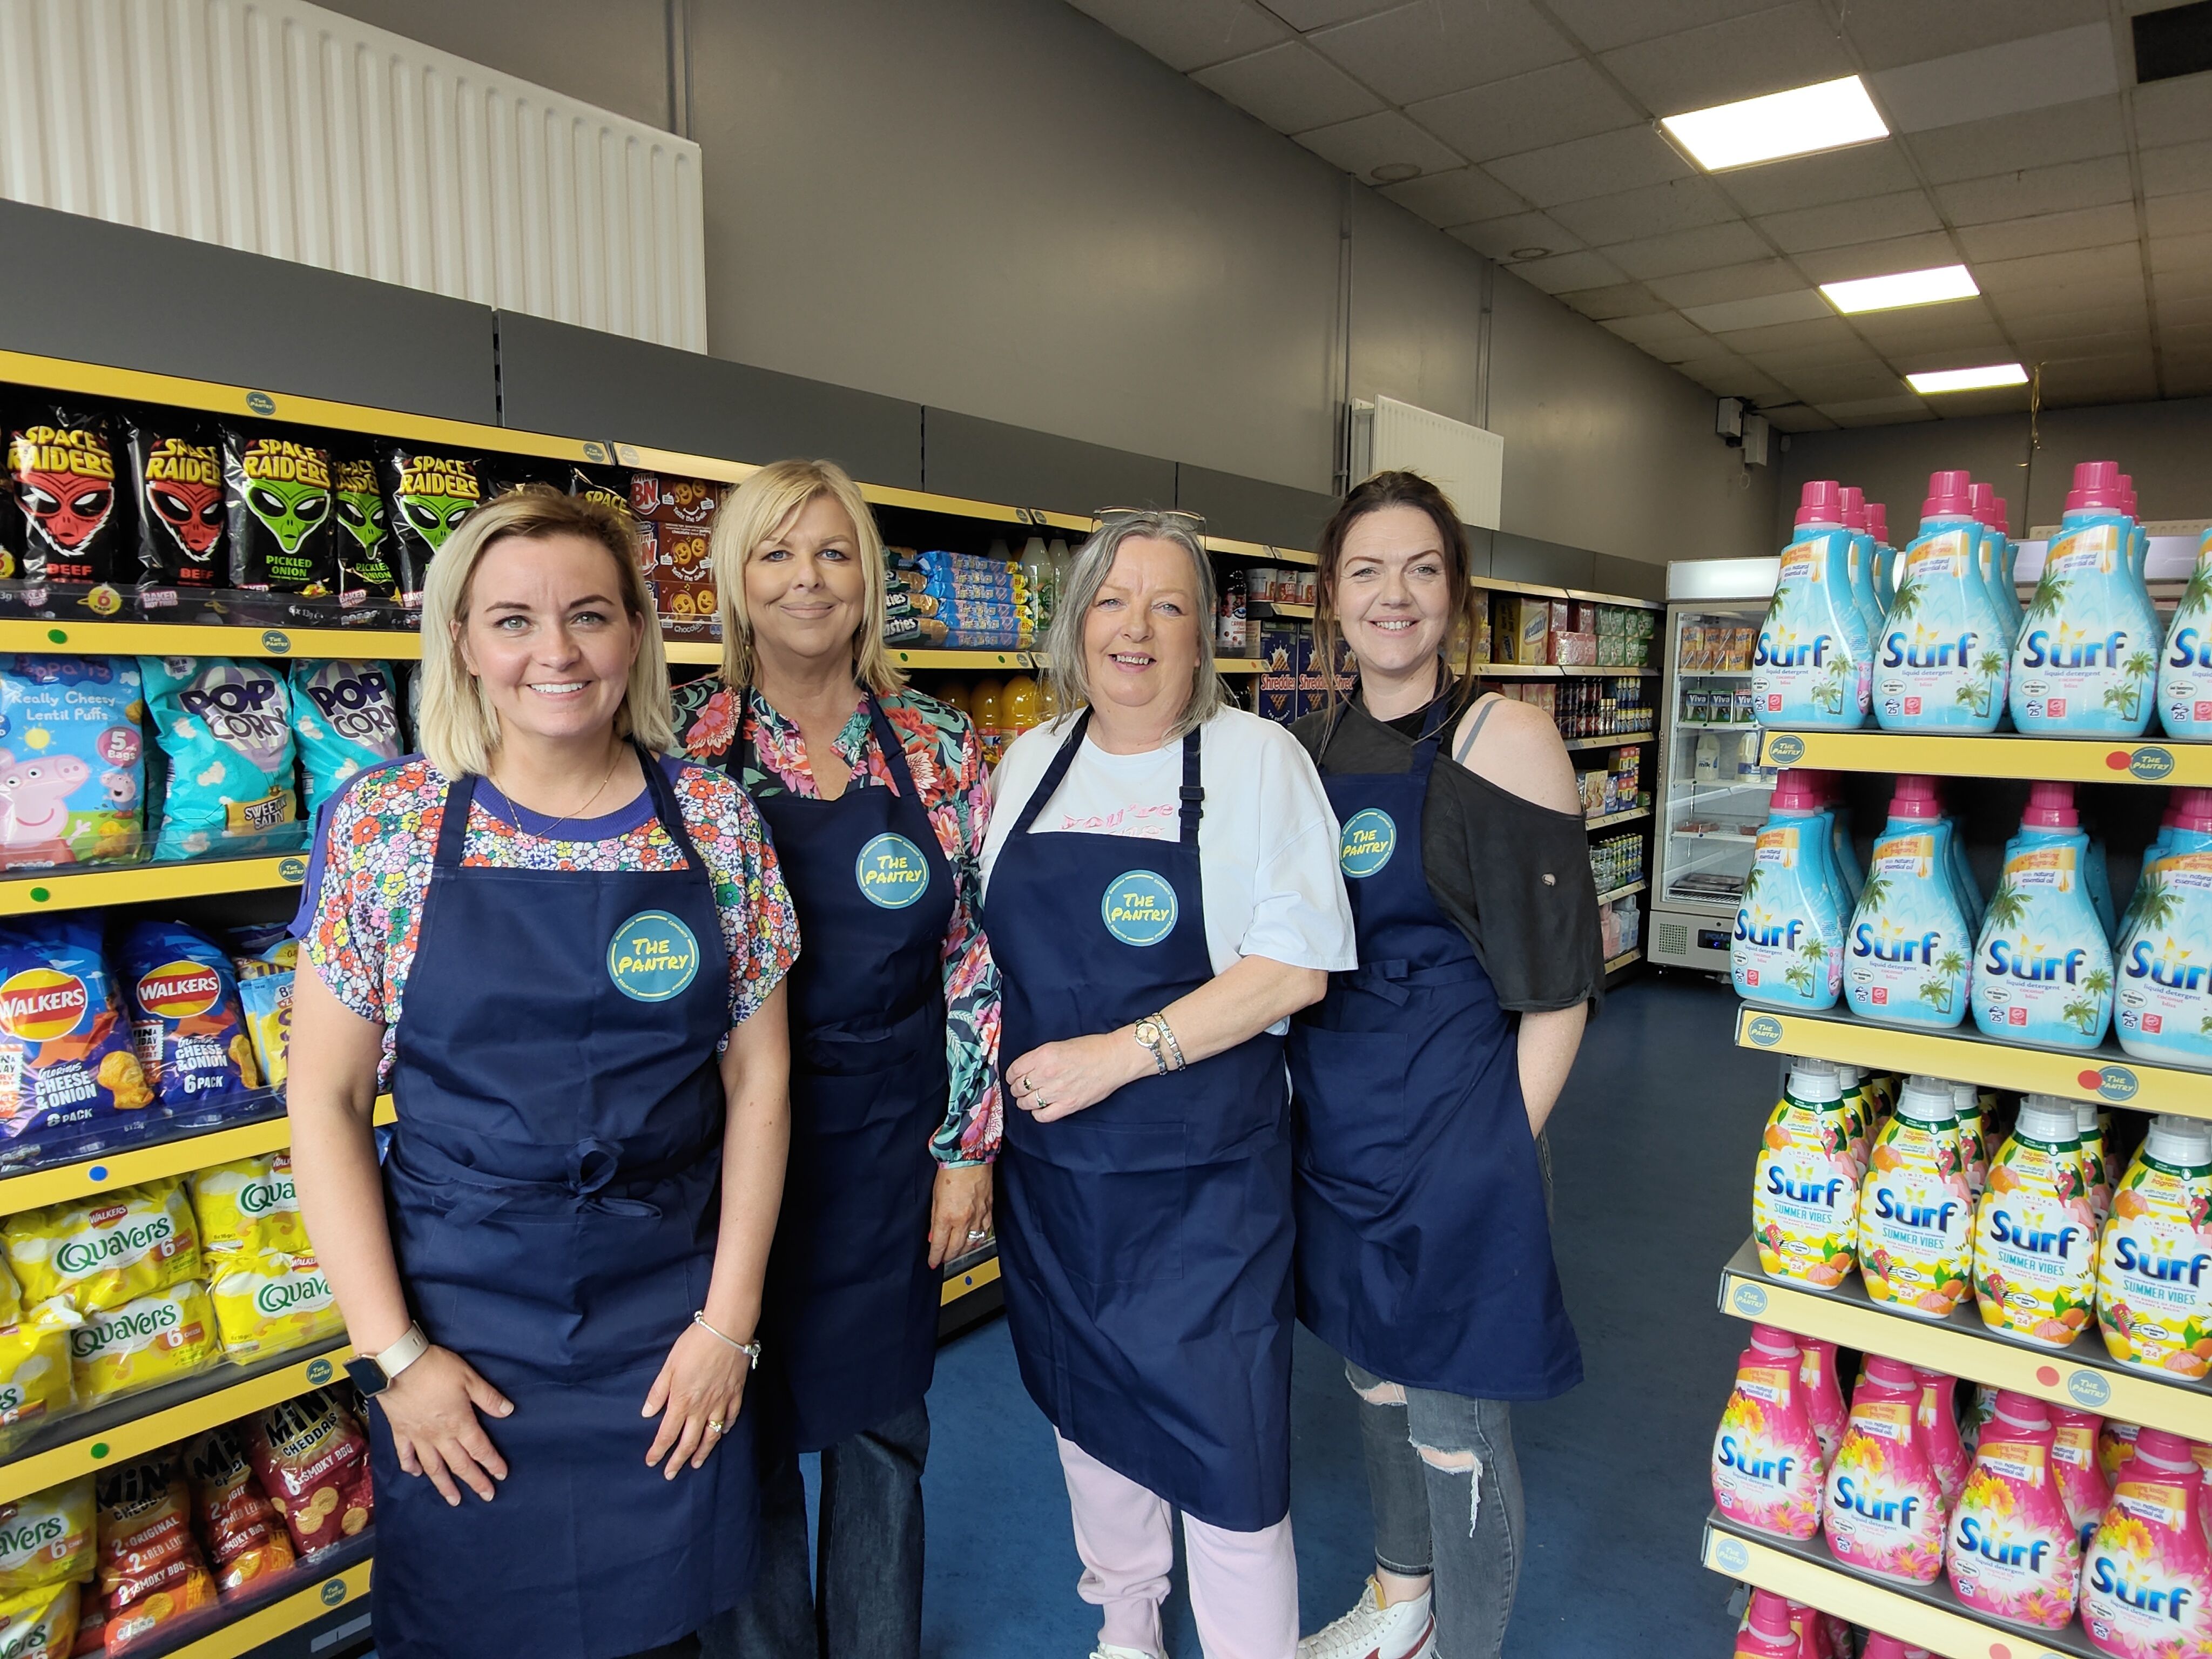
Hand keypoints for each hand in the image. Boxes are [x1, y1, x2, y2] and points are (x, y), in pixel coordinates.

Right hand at [378, 1346, 512, 1505]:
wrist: (398, 1365)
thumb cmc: (436, 1369)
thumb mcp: (469, 1378)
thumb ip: (488, 1397)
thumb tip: (508, 1412)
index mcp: (459, 1423)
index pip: (480, 1449)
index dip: (492, 1463)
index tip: (501, 1476)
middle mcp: (439, 1436)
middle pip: (460, 1464)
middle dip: (474, 1481)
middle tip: (486, 1496)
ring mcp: (418, 1436)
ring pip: (433, 1467)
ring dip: (445, 1485)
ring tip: (454, 1500)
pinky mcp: (400, 1431)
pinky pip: (405, 1455)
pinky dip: (410, 1466)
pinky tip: (416, 1474)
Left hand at [643, 1321, 749, 1478]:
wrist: (726, 1331)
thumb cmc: (694, 1344)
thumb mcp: (669, 1365)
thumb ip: (658, 1391)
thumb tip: (647, 1413)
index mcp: (681, 1401)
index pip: (667, 1434)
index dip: (658, 1450)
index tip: (652, 1462)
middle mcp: (701, 1408)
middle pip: (689, 1442)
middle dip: (678, 1460)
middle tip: (671, 1474)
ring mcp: (721, 1403)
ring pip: (711, 1435)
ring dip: (702, 1452)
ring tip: (696, 1464)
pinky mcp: (736, 1394)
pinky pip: (731, 1418)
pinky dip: (725, 1428)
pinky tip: (722, 1433)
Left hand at [928, 1163, 992, 1267]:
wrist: (970, 1156)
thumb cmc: (951, 1171)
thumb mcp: (935, 1197)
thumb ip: (935, 1220)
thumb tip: (934, 1236)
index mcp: (947, 1216)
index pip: (940, 1245)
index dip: (935, 1257)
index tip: (933, 1262)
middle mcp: (964, 1220)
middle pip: (955, 1249)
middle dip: (948, 1257)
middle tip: (943, 1259)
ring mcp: (978, 1216)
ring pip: (971, 1243)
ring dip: (962, 1251)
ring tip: (956, 1252)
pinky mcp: (989, 1211)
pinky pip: (984, 1233)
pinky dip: (977, 1240)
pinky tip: (973, 1242)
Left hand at [1005, 1031, 1149, 1122]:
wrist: (1114, 1059)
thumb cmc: (1090, 1048)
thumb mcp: (1058, 1045)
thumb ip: (1039, 1058)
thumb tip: (1023, 1070)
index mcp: (1044, 1055)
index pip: (1014, 1070)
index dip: (1011, 1075)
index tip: (1014, 1077)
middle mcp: (1047, 1073)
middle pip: (1018, 1088)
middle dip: (1017, 1088)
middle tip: (1022, 1088)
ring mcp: (1057, 1092)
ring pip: (1026, 1103)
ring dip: (1024, 1101)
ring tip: (1030, 1098)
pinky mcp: (1068, 1106)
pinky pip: (1042, 1116)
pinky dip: (1037, 1113)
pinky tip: (1041, 1107)